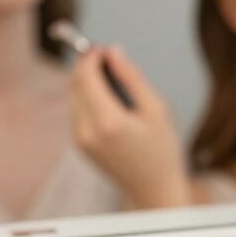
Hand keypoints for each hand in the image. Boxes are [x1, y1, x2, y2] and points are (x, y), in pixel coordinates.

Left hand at [70, 46, 189, 207]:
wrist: (154, 189)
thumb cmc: (162, 150)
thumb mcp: (156, 108)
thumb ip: (132, 77)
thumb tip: (114, 52)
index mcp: (108, 122)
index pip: (86, 77)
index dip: (91, 56)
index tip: (103, 47)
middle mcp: (87, 132)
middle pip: (74, 85)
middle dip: (86, 67)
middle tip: (106, 57)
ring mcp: (80, 141)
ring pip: (73, 98)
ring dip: (86, 82)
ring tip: (111, 78)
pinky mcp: (80, 146)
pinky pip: (76, 113)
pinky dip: (87, 99)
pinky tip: (108, 99)